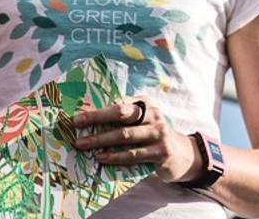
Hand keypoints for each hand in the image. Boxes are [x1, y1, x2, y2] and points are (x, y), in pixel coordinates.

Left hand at [73, 98, 202, 183]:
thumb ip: (123, 120)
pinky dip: (115, 156)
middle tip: (76, 122)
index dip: (98, 106)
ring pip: (125, 135)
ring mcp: (159, 132)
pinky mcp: (161, 151)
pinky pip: (134, 154)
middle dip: (97, 117)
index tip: (79, 111)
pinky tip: (101, 158)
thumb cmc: (152, 137)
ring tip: (82, 144)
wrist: (182, 155)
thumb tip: (89, 120)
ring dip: (101, 140)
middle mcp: (153, 114)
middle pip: (121, 113)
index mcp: (146, 103)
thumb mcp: (142, 123)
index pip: (119, 101)